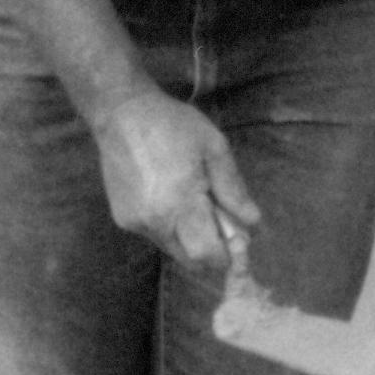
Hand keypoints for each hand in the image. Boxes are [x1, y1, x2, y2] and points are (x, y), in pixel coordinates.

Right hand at [90, 91, 260, 270]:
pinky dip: (171, 227)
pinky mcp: (123, 219)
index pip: (207, 255)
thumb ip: (233, 190)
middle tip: (221, 221)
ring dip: (190, 238)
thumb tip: (253, 224)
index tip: (238, 240)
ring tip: (194, 202)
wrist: (122, 113)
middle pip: (190, 260)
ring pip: (173, 249)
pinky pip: (156, 236)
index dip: (227, 256)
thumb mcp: (214, 148)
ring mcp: (135, 223)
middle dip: (211, 250)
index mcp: (180, 203)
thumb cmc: (173, 126)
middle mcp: (154, 221)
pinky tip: (171, 197)